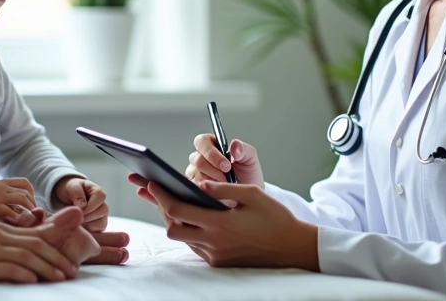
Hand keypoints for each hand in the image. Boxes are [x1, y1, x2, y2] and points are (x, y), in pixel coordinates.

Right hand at [0, 177, 36, 219]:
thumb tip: (15, 207)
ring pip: (22, 199)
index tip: (31, 203)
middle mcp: (3, 188)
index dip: (32, 192)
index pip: (25, 183)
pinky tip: (19, 224)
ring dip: (30, 209)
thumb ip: (3, 196)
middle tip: (34, 215)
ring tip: (31, 219)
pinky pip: (12, 211)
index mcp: (3, 183)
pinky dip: (19, 217)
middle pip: (26, 192)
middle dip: (33, 204)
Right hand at [0, 206, 130, 266]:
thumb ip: (3, 239)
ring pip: (26, 256)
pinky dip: (23, 274)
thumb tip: (25, 250)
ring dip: (46, 268)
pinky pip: (6, 268)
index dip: (55, 248)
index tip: (68, 261)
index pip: (34, 236)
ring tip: (60, 277)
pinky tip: (34, 281)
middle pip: (35, 245)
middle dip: (57, 259)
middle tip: (71, 271)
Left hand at [54, 176, 109, 231]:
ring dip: (88, 224)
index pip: (100, 197)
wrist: (65, 199)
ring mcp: (101, 216)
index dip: (90, 205)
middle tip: (75, 218)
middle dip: (88, 216)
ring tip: (76, 223)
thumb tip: (83, 205)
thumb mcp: (71, 187)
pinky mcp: (98, 226)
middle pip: (103, 211)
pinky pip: (98, 231)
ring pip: (102, 223)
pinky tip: (79, 228)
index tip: (78, 210)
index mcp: (97, 191)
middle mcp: (102, 204)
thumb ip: (77, 192)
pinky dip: (88, 231)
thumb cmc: (69, 190)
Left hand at [127, 176, 317, 270]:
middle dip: (163, 210)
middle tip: (162, 194)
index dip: (160, 196)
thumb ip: (223, 189)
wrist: (293, 247)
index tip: (152, 184)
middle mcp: (214, 242)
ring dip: (176, 222)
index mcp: (220, 223)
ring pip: (182, 239)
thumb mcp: (253, 194)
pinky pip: (195, 247)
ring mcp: (216, 255)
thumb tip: (199, 183)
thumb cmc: (276, 218)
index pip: (177, 210)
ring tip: (176, 203)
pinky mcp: (220, 262)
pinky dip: (190, 232)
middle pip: (172, 228)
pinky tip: (194, 219)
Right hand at [186, 134, 263, 185]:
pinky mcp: (195, 186)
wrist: (247, 196)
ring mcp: (195, 172)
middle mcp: (201, 157)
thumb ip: (243, 149)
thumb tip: (234, 146)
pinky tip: (219, 192)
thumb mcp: (250, 159)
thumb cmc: (247, 175)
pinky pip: (196, 188)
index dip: (211, 153)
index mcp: (212, 145)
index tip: (226, 165)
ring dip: (213, 182)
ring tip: (226, 185)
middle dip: (214, 171)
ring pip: (197, 175)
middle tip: (228, 178)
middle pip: (198, 160)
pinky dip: (209, 191)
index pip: (202, 141)